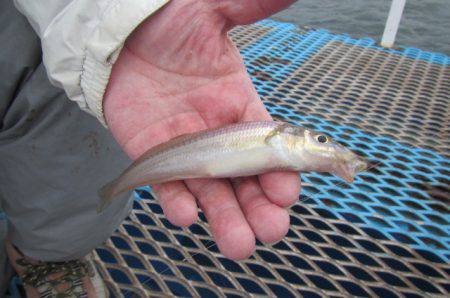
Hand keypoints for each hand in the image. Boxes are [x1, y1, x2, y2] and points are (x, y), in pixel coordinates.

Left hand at [104, 0, 298, 259]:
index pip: (268, 144)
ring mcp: (188, 150)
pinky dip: (177, 202)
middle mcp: (219, 135)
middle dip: (260, 207)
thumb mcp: (211, 14)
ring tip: (239, 244)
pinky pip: (168, 186)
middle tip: (272, 230)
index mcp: (241, 107)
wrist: (121, 36)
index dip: (280, 169)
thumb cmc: (169, 26)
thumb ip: (247, 8)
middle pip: (245, 179)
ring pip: (212, 192)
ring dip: (225, 218)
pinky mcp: (155, 157)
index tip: (289, 190)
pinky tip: (187, 216)